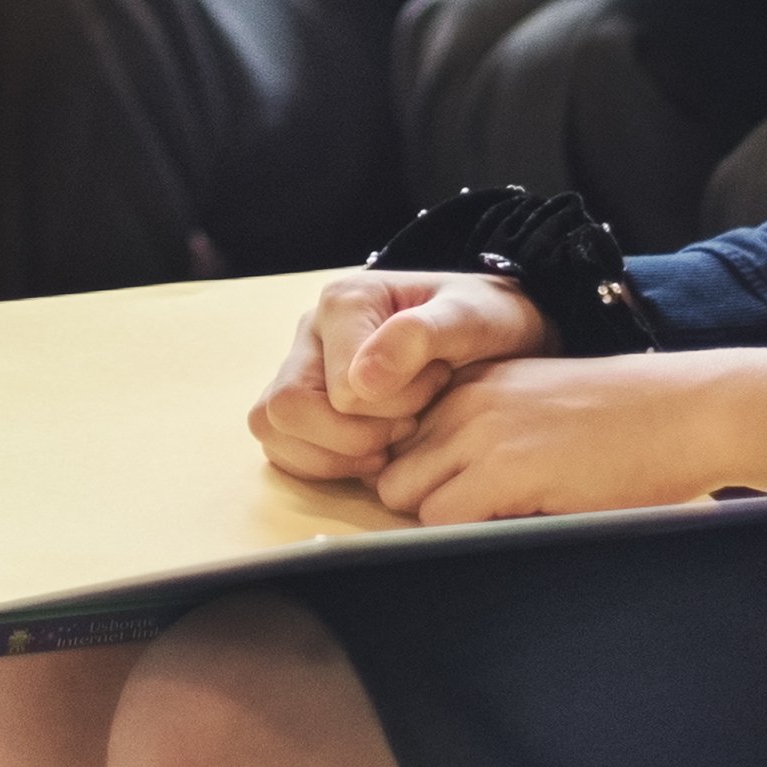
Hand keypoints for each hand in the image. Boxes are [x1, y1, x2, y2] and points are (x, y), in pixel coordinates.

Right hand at [251, 268, 546, 485]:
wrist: (493, 329)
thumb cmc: (482, 319)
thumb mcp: (470, 316)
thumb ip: (418, 336)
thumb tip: (361, 382)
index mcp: (344, 302)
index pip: (338, 387)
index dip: (390, 407)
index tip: (436, 385)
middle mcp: (311, 333)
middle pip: (287, 407)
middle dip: (354, 436)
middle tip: (408, 425)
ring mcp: (302, 368)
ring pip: (274, 429)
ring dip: (335, 454)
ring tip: (390, 440)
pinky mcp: (304, 402)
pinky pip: (282, 447)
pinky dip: (323, 464)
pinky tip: (372, 452)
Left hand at [372, 346, 766, 523]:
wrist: (690, 408)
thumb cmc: (629, 420)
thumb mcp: (540, 404)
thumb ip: (487, 432)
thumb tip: (446, 489)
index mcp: (473, 382)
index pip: (401, 441)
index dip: (423, 480)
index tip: (460, 498)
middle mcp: (465, 399)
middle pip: (393, 474)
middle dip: (425, 506)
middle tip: (481, 521)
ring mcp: (481, 431)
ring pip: (408, 499)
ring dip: (447, 523)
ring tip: (504, 522)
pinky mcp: (506, 468)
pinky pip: (444, 522)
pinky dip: (470, 536)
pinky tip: (520, 525)